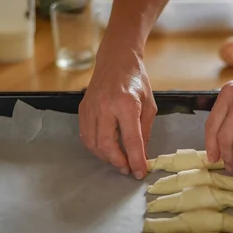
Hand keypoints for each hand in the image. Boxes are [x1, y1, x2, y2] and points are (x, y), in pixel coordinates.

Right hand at [79, 49, 156, 178]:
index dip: (135, 160)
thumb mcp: (150, 105)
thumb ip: (145, 132)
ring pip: (93, 143)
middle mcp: (105, 106)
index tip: (140, 172)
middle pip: (107, 145)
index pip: (131, 140)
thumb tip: (142, 156)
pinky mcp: (83, 109)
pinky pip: (86, 135)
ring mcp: (91, 107)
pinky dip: (96, 147)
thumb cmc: (136, 81)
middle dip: (118, 162)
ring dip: (106, 157)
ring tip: (119, 161)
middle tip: (128, 169)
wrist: (116, 60)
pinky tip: (106, 149)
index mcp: (126, 104)